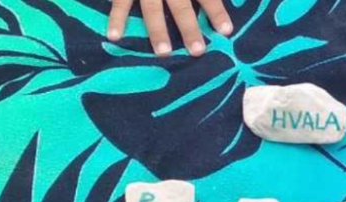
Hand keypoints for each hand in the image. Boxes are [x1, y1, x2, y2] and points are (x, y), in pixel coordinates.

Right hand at [107, 0, 233, 56]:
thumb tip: (230, 1)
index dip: (215, 11)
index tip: (227, 31)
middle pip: (180, 6)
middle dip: (188, 28)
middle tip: (197, 51)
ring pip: (152, 8)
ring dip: (157, 30)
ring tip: (164, 53)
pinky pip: (120, 1)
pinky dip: (116, 17)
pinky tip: (114, 36)